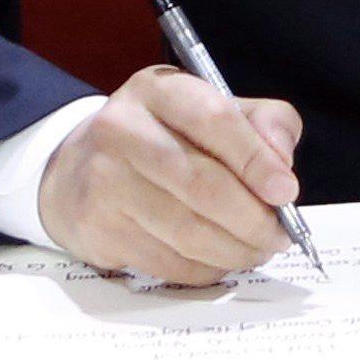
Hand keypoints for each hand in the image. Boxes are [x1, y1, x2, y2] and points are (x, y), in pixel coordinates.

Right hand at [38, 65, 305, 283]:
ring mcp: (104, 181)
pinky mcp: (98, 228)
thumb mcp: (204, 110)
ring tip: (257, 251)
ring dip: (235, 251)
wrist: (73, 169)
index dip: (256, 158)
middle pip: (202, 183)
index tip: (286, 191)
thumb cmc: (158, 138)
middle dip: (252, 218)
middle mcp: (122, 129)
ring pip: (187, 231)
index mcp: (157, 89)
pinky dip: (206, 269)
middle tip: (279, 236)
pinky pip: (168, 262)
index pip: (213, 118)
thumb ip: (258, 123)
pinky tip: (219, 260)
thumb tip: (282, 161)